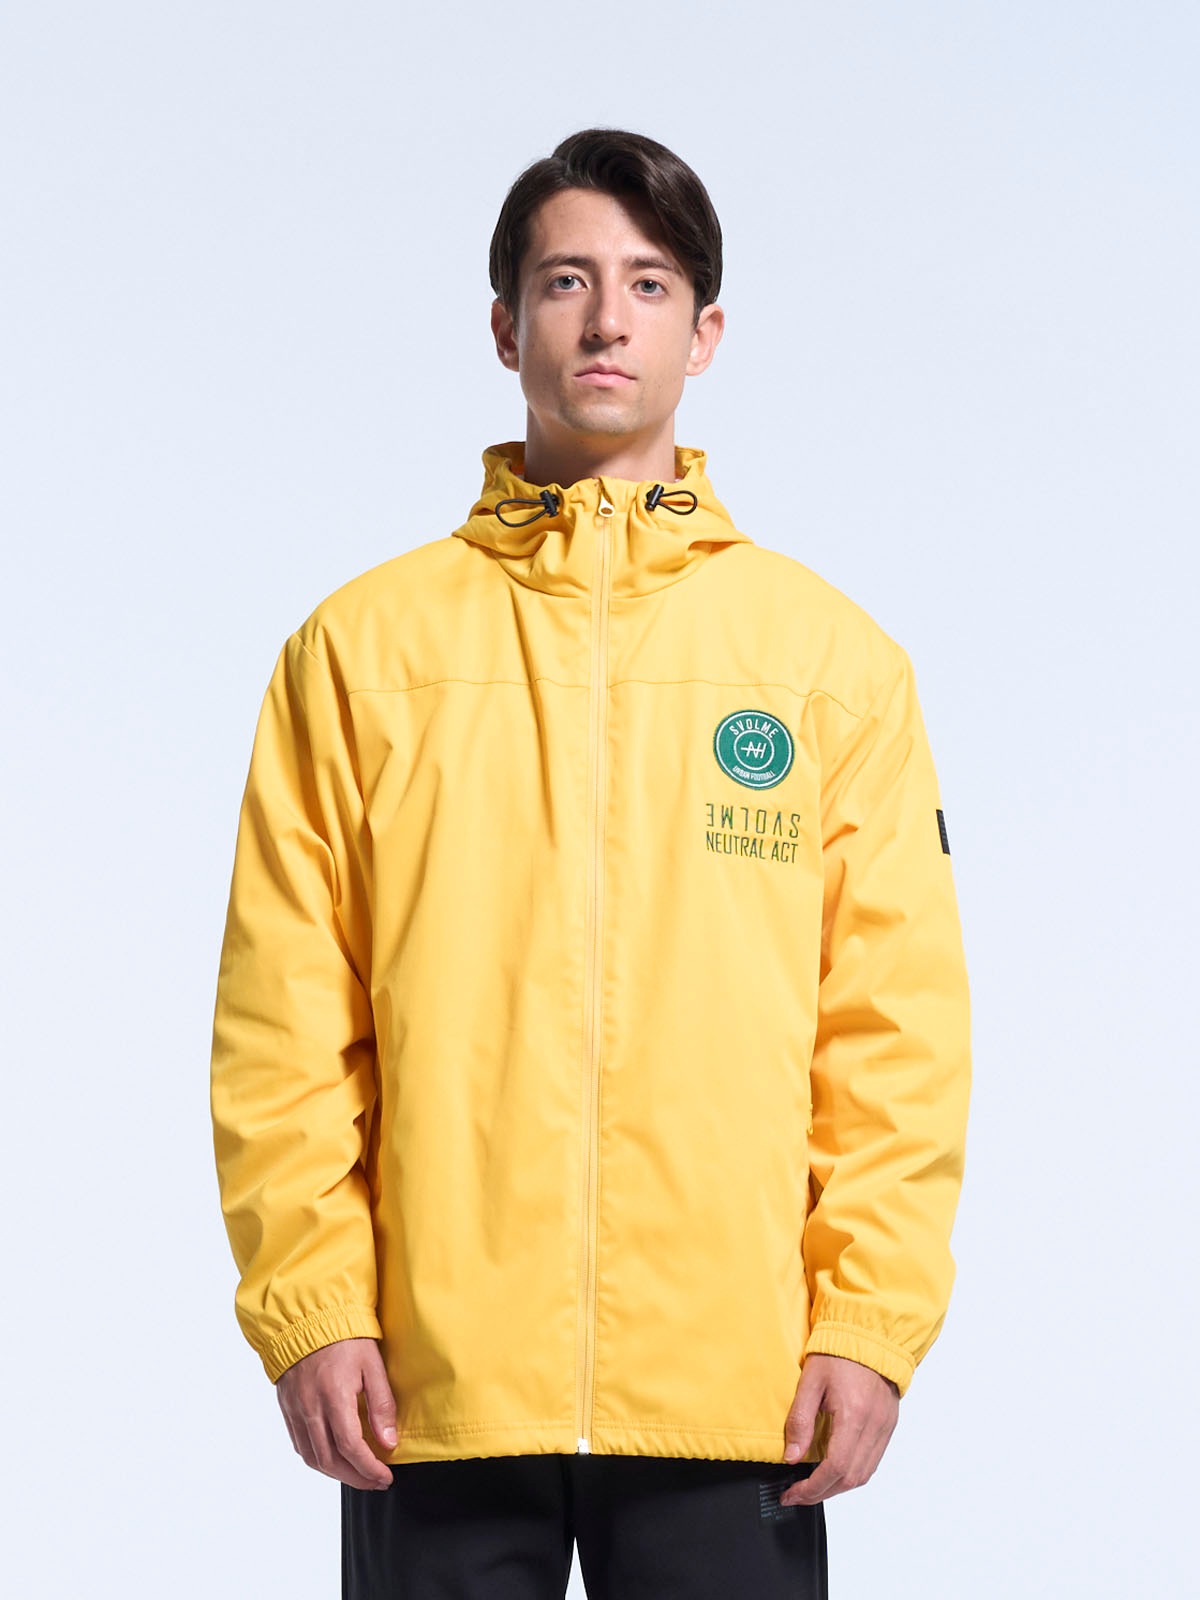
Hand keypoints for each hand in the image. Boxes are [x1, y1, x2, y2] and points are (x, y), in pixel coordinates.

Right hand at [275, 1336, 397, 1489]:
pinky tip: (332, 1459)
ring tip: (357, 1474)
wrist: (307, 1319)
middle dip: (355, 1478)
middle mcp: (310, 1408)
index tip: (386, 1477)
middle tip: (375, 1481)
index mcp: (334, 1396)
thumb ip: (381, 1404)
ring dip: (336, 1473)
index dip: (369, 1469)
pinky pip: (300, 1444)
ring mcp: (295, 1409)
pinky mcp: (287, 1408)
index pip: (351, 1447)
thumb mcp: (372, 1364)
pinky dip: (317, 1459)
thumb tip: (389, 1442)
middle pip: (330, 1460)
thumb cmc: (344, 1337)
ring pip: (312, 1458)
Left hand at [779, 1353, 899, 1504]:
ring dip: (838, 1486)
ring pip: (864, 1475)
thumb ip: (800, 1420)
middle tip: (797, 1494)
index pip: (835, 1467)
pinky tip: (835, 1470)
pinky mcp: (888, 1425)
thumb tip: (791, 1458)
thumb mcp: (811, 1381)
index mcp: (854, 1416)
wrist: (871, 1335)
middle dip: (822, 1492)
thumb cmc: (839, 1353)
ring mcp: (884, 1428)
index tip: (792, 1493)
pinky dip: (853, 1473)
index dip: (812, 1488)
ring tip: (813, 1486)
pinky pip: (872, 1462)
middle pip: (851, 1478)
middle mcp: (874, 1427)